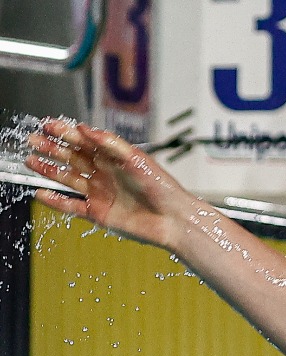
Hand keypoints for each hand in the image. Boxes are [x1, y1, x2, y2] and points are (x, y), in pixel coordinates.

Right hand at [25, 119, 199, 248]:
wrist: (173, 220)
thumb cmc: (162, 188)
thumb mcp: (137, 159)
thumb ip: (111, 144)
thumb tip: (86, 128)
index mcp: (114, 159)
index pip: (84, 142)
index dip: (65, 133)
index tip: (47, 124)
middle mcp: (104, 174)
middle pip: (72, 158)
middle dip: (52, 149)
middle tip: (32, 140)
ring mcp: (100, 193)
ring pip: (68, 179)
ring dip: (49, 170)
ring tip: (31, 161)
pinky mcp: (99, 213)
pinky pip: (72, 206)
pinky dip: (56, 201)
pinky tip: (41, 193)